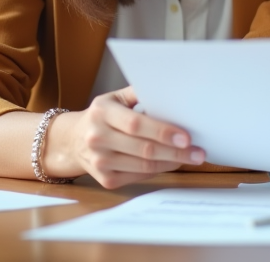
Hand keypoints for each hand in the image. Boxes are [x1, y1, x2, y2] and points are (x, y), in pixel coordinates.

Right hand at [45, 86, 205, 188]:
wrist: (71, 140)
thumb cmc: (102, 116)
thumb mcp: (116, 97)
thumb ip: (140, 92)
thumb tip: (173, 90)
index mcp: (102, 113)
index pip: (136, 124)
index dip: (163, 131)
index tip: (186, 136)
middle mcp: (97, 138)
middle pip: (144, 149)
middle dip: (175, 151)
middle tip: (198, 152)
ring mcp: (100, 162)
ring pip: (144, 165)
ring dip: (171, 162)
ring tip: (191, 157)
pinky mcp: (105, 179)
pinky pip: (139, 175)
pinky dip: (158, 170)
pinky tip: (171, 163)